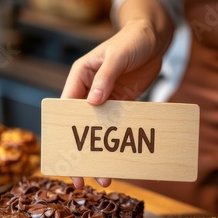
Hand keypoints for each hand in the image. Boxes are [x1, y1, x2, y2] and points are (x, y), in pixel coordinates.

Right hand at [61, 0, 174, 188]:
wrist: (154, 38)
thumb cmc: (131, 40)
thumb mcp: (116, 56)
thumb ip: (104, 78)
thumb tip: (92, 104)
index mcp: (79, 77)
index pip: (65, 110)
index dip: (63, 135)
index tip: (65, 156)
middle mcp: (89, 91)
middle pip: (80, 127)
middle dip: (81, 153)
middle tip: (82, 179)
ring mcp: (105, 99)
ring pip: (99, 131)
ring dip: (101, 153)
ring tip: (105, 178)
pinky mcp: (121, 103)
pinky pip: (116, 127)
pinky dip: (117, 143)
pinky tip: (119, 159)